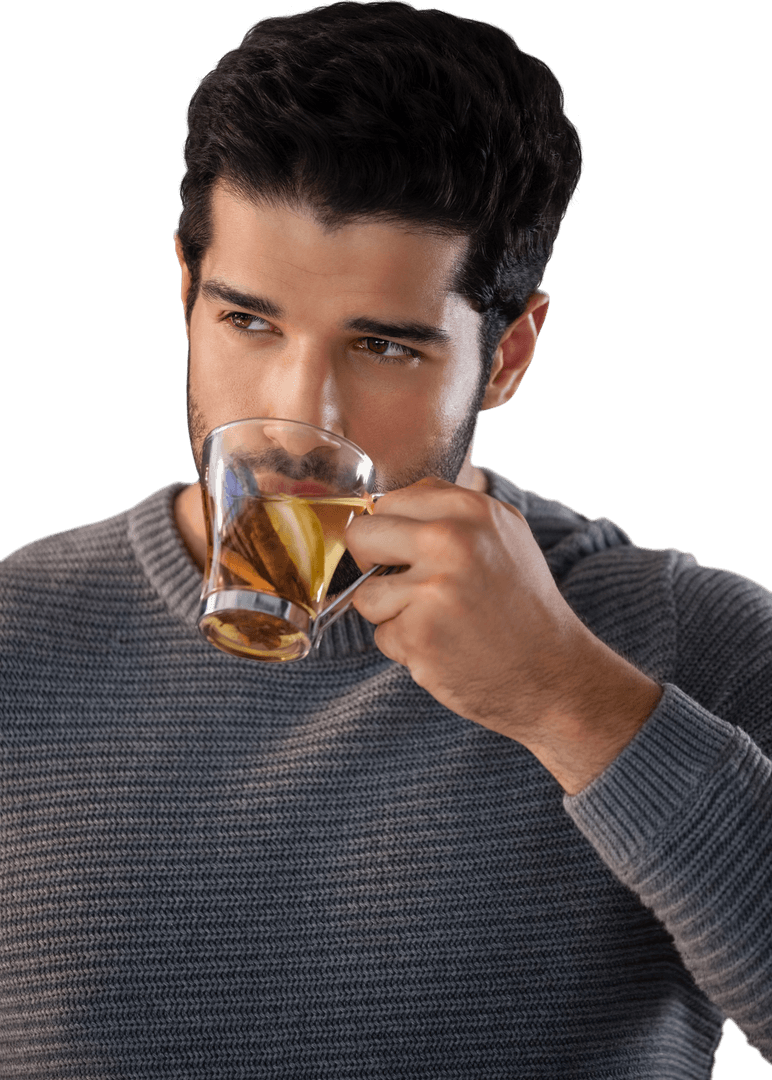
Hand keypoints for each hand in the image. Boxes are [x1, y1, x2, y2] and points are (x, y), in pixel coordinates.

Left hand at [345, 477, 661, 791]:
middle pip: (362, 535)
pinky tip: (445, 647)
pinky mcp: (418, 634)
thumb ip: (450, 514)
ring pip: (365, 594)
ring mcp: (431, 588)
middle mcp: (449, 540)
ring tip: (439, 621)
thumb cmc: (523, 606)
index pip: (389, 500)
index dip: (390, 530)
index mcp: (470, 509)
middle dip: (371, 564)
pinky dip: (407, 647)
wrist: (555, 675)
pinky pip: (383, 635)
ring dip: (391, 613)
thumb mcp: (503, 536)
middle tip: (407, 586)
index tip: (406, 552)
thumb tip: (387, 506)